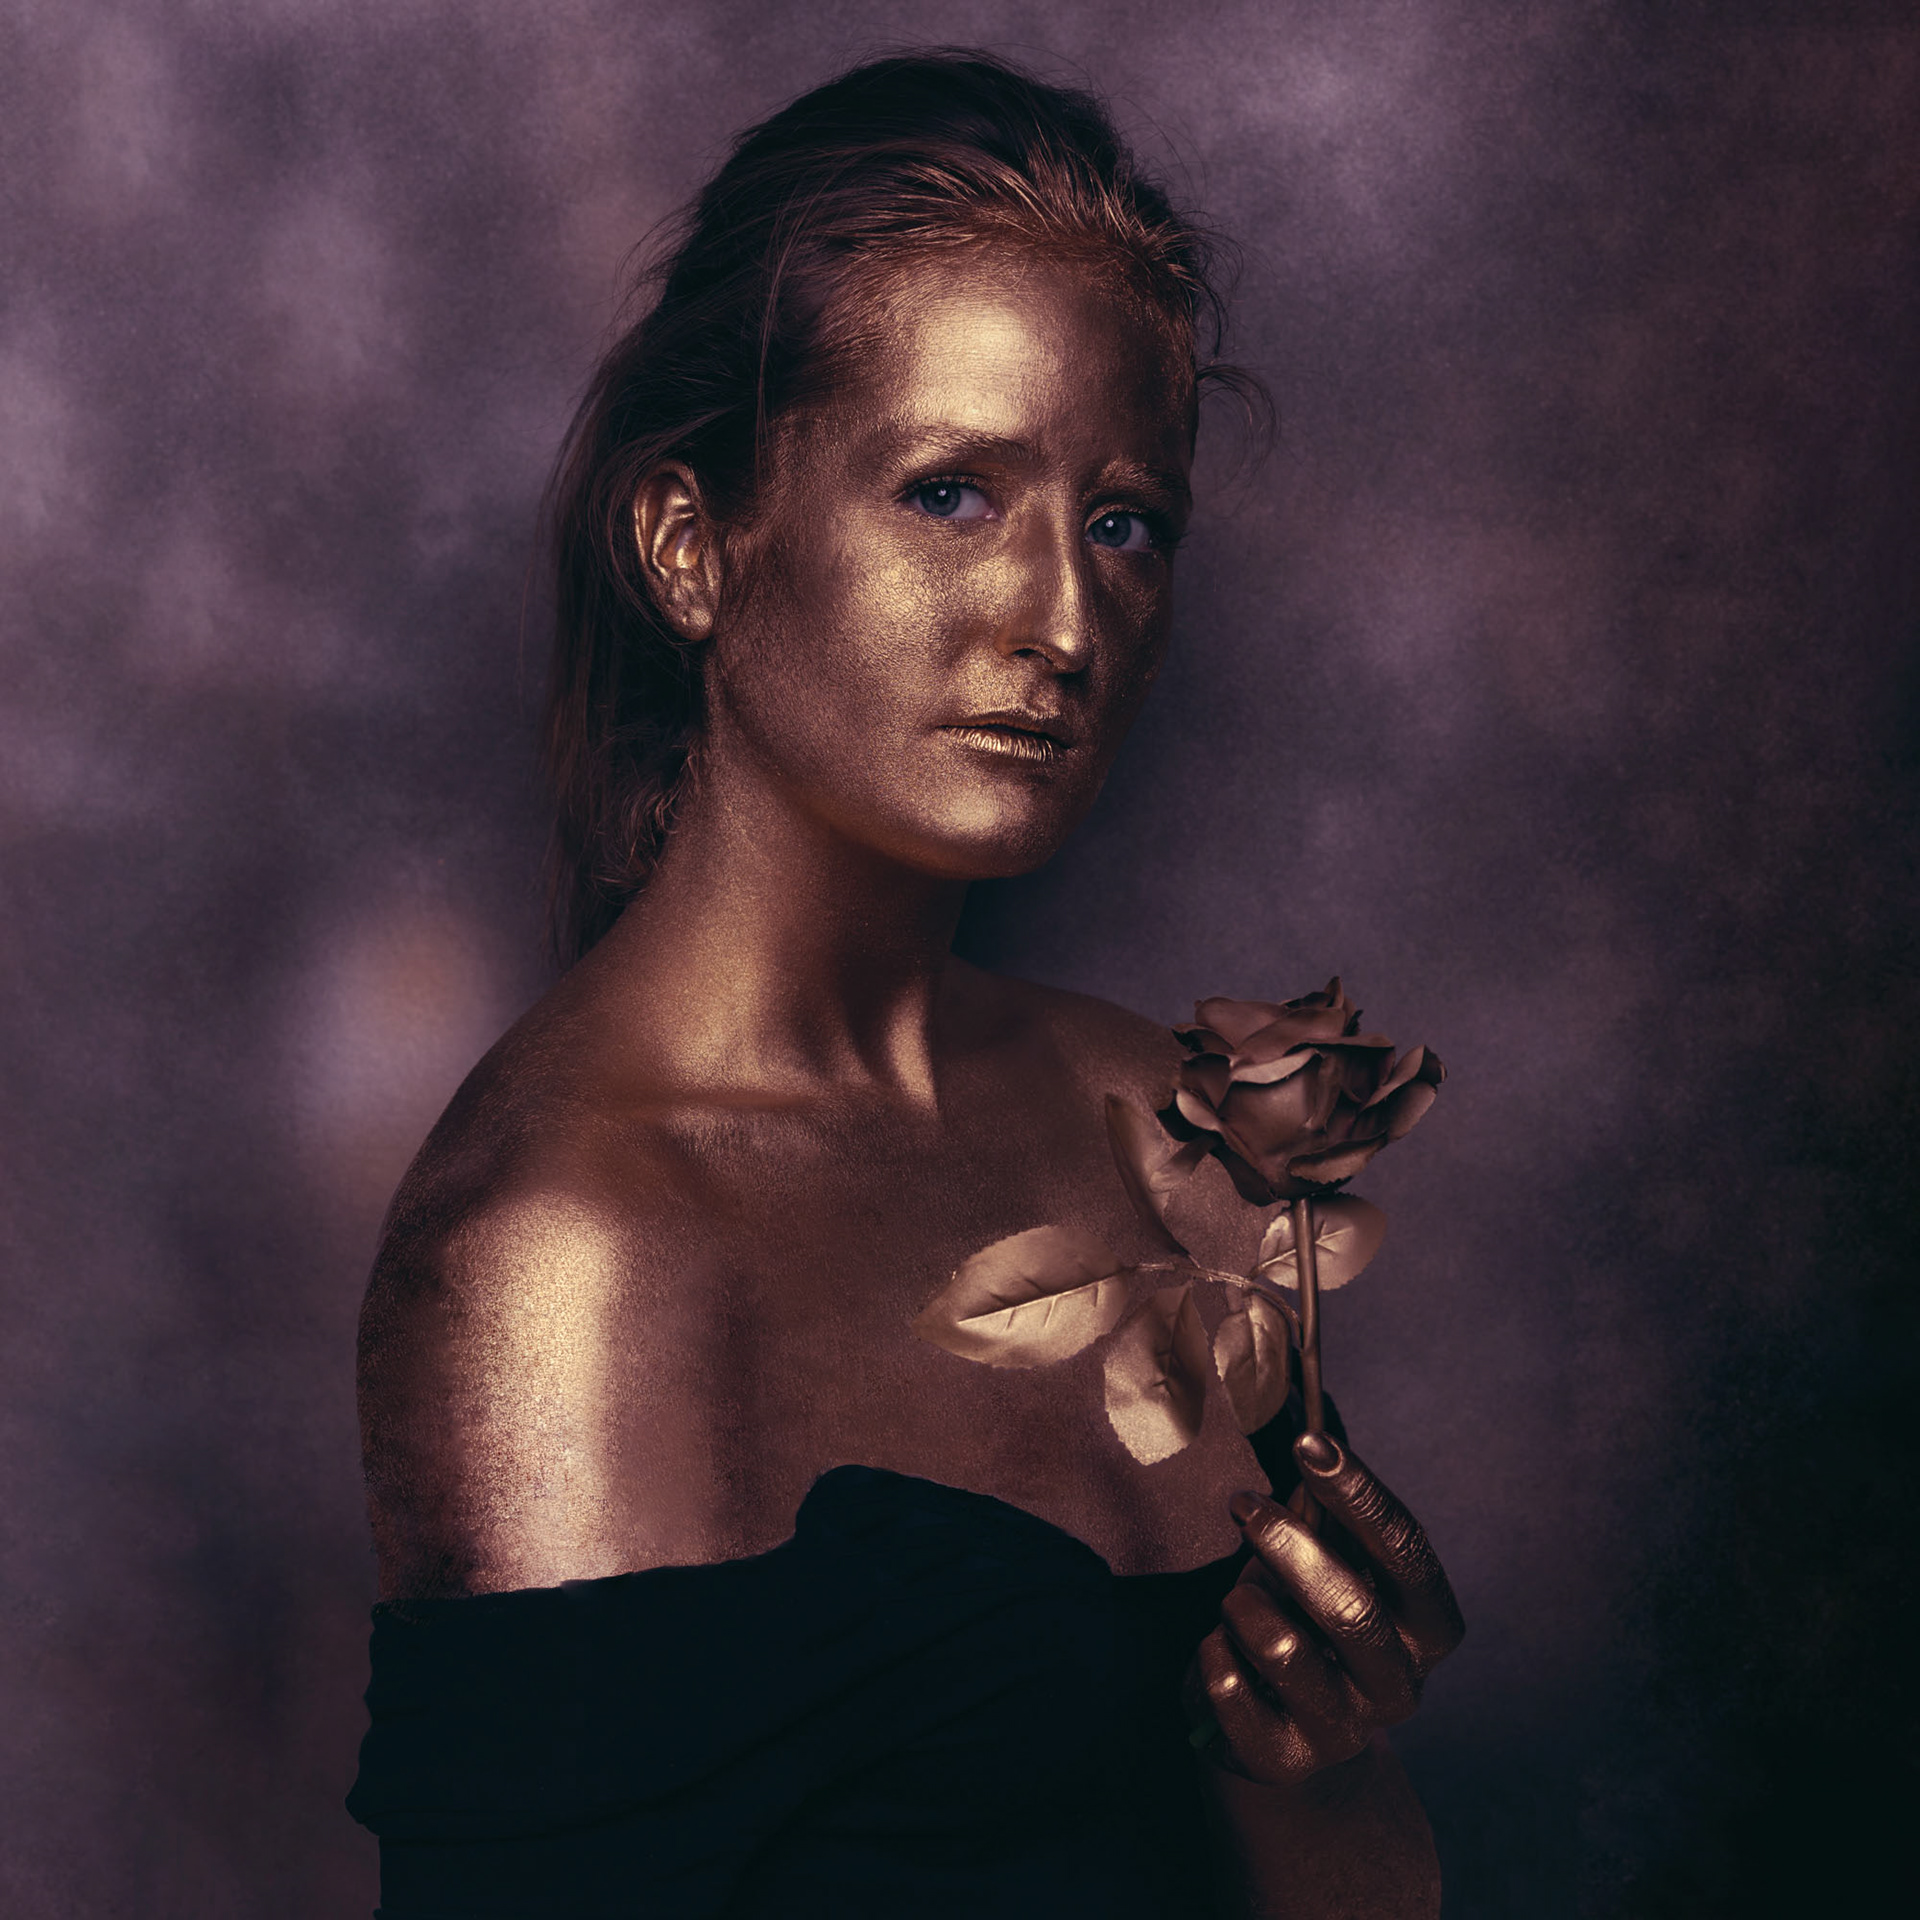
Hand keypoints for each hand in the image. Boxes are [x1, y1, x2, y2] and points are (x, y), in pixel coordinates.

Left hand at [1194, 1432, 1463, 1785]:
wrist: (1284, 1736)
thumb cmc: (1307, 1623)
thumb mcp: (1327, 1570)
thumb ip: (1327, 1520)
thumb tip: (1311, 1444)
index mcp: (1426, 1630)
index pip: (1408, 1554)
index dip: (1360, 1494)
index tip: (1309, 1442)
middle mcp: (1399, 1687)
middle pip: (1351, 1608)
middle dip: (1288, 1543)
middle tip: (1242, 1502)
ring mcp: (1344, 1730)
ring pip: (1282, 1647)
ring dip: (1242, 1604)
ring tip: (1234, 1601)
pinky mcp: (1283, 1759)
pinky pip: (1229, 1686)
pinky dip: (1212, 1652)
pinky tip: (1220, 1649)